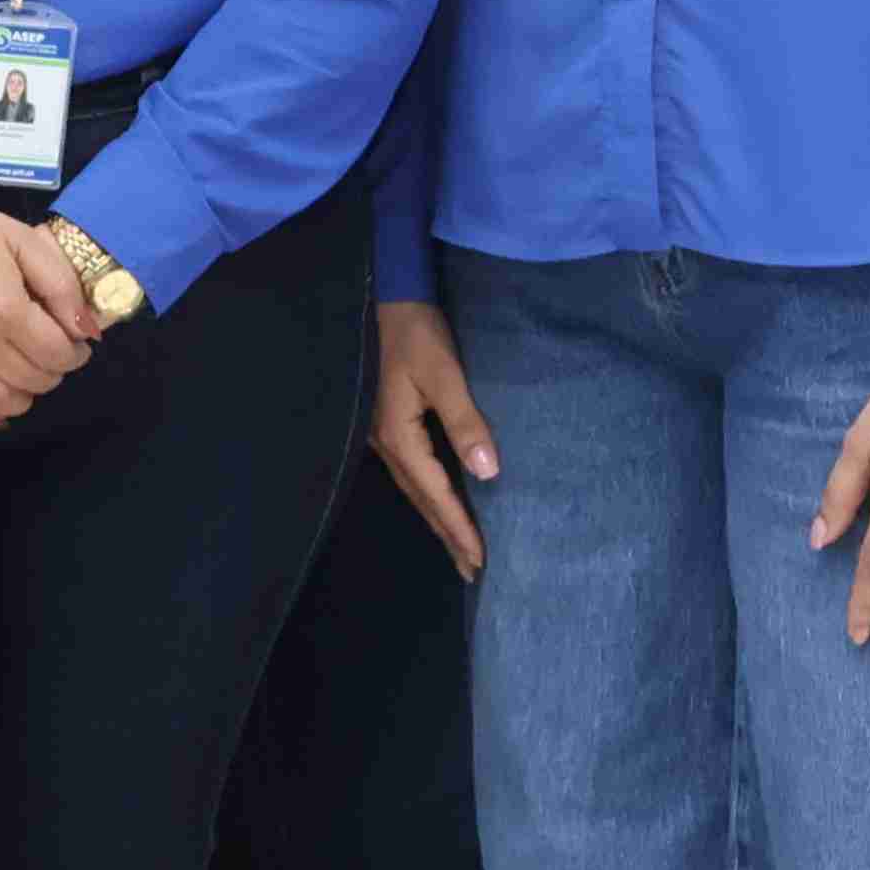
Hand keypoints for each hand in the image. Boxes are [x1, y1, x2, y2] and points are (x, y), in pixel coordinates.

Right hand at [0, 185, 97, 439]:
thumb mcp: (21, 239)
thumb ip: (61, 284)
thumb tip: (87, 329)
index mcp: (8, 312)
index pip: (60, 355)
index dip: (76, 353)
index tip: (74, 342)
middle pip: (36, 381)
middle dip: (54, 370)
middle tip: (49, 351)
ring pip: (5, 403)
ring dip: (25, 393)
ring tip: (24, 372)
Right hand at [364, 298, 497, 577]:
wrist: (387, 298)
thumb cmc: (416, 334)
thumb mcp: (445, 374)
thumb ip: (465, 422)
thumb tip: (488, 472)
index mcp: (400, 437)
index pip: (435, 494)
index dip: (458, 528)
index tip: (479, 561)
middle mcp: (385, 444)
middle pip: (421, 500)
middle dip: (446, 535)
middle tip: (472, 571)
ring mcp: (381, 435)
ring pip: (414, 489)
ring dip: (437, 519)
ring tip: (458, 547)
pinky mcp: (386, 423)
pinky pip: (411, 473)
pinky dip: (429, 496)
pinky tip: (438, 500)